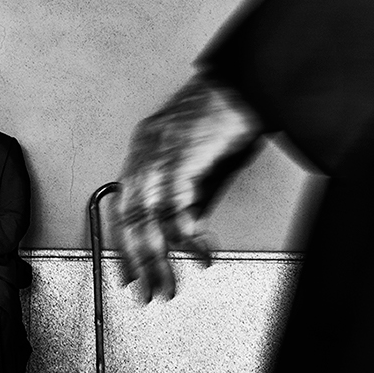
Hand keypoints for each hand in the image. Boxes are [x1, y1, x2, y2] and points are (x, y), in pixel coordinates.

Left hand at [117, 75, 262, 301]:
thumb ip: (193, 195)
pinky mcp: (183, 156)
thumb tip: (188, 229)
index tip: (128, 274)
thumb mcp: (206, 160)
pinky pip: (178, 208)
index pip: (123, 207)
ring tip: (170, 284)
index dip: (123, 245)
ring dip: (160, 259)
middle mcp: (146, 151)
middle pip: (130, 219)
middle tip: (147, 291)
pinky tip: (199, 253)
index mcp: (146, 149)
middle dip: (138, 262)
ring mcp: (162, 153)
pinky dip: (189, 237)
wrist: (250, 80)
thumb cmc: (231, 112)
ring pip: (148, 220)